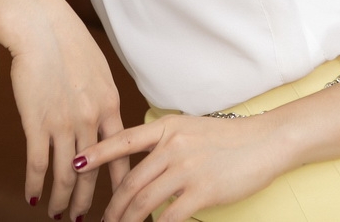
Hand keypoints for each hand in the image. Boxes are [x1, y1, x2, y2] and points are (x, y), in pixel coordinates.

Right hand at [5, 0, 128, 218]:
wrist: (41, 26)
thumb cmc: (68, 43)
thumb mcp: (98, 70)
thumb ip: (103, 99)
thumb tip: (105, 120)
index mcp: (110, 104)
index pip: (123, 154)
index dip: (122, 182)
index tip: (125, 201)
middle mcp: (90, 118)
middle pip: (94, 173)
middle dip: (90, 201)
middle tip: (85, 219)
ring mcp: (63, 123)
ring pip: (65, 175)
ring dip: (62, 200)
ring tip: (58, 214)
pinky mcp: (37, 122)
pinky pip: (37, 165)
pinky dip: (34, 186)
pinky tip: (32, 197)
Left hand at [72, 112, 281, 221]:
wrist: (265, 141)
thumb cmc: (229, 138)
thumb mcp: (192, 129)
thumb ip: (167, 142)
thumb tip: (143, 164)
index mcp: (169, 127)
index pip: (124, 139)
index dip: (97, 152)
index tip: (75, 163)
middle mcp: (173, 145)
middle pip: (131, 180)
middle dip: (113, 205)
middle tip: (104, 220)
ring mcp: (187, 167)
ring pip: (143, 201)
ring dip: (127, 221)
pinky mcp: (203, 190)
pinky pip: (169, 216)